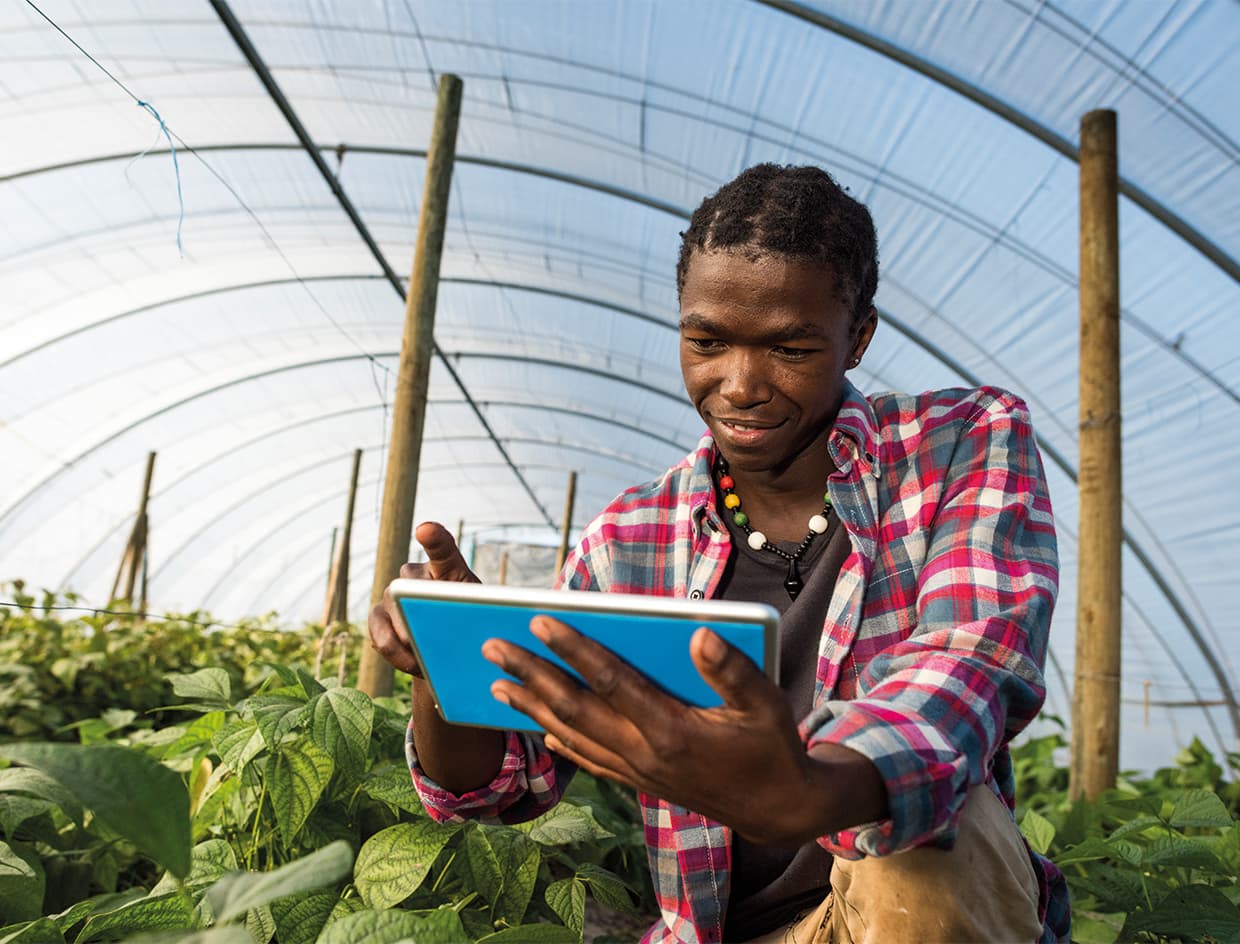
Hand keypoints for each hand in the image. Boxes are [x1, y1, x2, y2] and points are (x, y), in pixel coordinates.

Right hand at [367, 521, 479, 677]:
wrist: (447, 647)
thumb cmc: (468, 625)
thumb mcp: (478, 618)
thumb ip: (468, 614)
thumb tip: (449, 629)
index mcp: (447, 568)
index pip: (442, 547)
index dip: (434, 538)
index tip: (425, 530)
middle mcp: (414, 574)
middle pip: (410, 586)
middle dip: (416, 613)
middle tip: (432, 639)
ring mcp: (391, 593)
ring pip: (391, 612)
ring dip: (407, 642)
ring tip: (424, 662)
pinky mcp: (376, 616)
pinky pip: (380, 635)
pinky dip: (395, 655)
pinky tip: (411, 663)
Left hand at [481, 616, 844, 844]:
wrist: (779, 810)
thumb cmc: (773, 748)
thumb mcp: (767, 704)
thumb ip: (732, 671)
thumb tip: (699, 633)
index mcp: (670, 730)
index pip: (609, 681)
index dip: (572, 649)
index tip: (539, 620)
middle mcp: (644, 754)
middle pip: (573, 708)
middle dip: (530, 674)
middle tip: (492, 646)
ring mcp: (637, 773)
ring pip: (572, 736)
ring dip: (531, 707)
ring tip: (496, 684)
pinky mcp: (640, 783)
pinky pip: (589, 761)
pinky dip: (560, 742)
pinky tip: (541, 728)